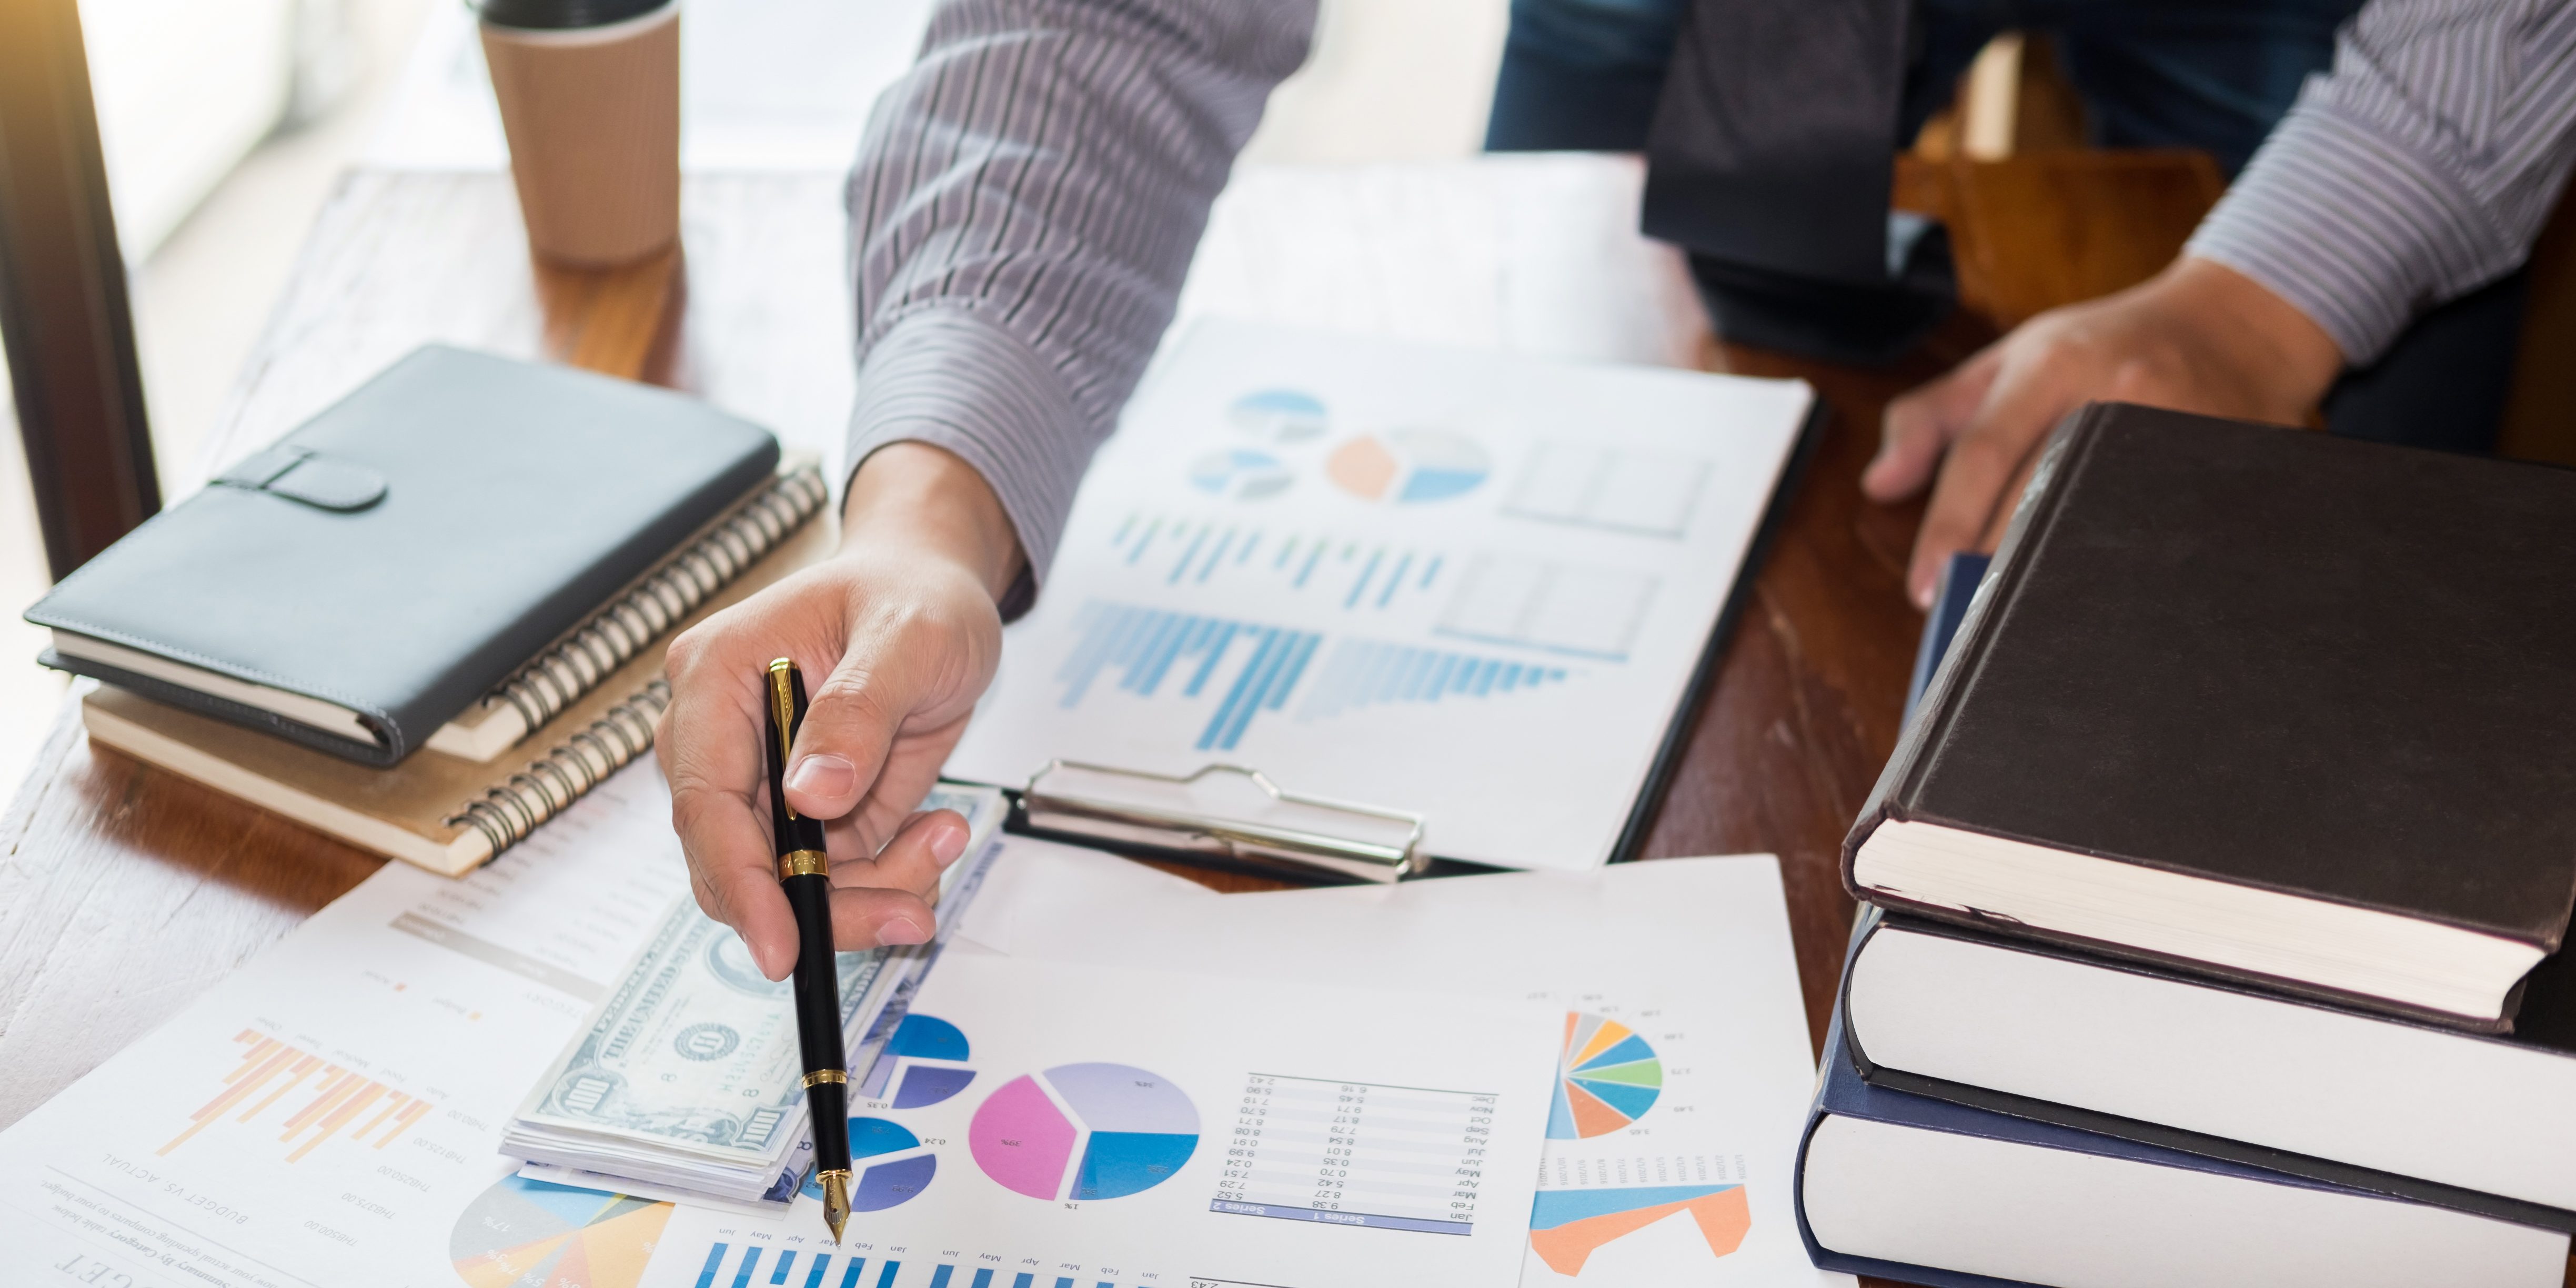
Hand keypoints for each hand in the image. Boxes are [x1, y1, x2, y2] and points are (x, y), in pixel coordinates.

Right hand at [656, 443, 1023, 978]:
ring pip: (793, 884)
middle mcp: (724, 738)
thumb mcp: (906, 636)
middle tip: (909, 914)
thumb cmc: (913, 593)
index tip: (781, 947)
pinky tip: (938, 832)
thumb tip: (810, 796)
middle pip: (742, 862)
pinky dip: (891, 876)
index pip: (706, 802)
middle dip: (827, 903)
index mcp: (716, 678)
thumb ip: (857, 711)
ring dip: (872, 891)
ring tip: (945, 839)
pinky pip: (837, 876)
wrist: (938, 590)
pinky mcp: (811, 811)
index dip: (740, 882)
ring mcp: (766, 780)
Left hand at [1862, 256, 2343, 607]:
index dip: (1947, 527)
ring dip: (2060, 582)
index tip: (1923, 591)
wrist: (2235, 324)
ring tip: (2026, 622)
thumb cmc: (2101, 348)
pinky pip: (2163, 535)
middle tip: (1968, 619)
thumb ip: (1930, 418)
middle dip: (1996, 567)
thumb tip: (1880, 484)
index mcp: (2052, 363)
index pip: (1984, 453)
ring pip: (2101, 527)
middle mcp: (2114, 391)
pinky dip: (2127, 575)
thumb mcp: (2006, 361)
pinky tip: (2103, 605)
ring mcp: (2176, 427)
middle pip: (2039, 500)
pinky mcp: (2224, 460)